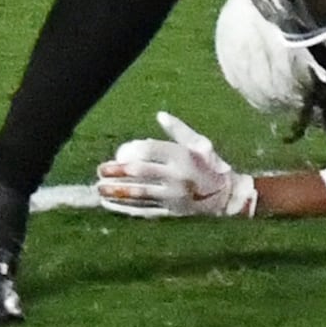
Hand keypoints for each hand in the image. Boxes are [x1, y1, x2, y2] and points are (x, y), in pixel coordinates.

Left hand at [96, 112, 255, 219]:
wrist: (225, 196)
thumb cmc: (210, 164)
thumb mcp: (200, 143)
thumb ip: (178, 130)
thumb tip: (160, 115)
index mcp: (183, 156)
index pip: (151, 150)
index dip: (131, 150)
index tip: (117, 153)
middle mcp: (177, 177)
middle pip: (141, 173)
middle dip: (118, 171)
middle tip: (100, 170)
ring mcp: (173, 197)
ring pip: (139, 194)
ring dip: (117, 191)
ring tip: (100, 188)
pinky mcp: (170, 211)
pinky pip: (143, 209)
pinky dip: (125, 208)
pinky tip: (110, 204)